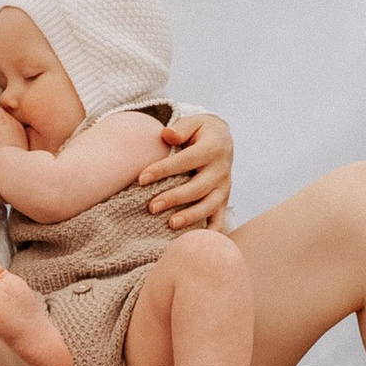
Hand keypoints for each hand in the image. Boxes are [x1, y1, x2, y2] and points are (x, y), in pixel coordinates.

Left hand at [140, 107, 231, 230]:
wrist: (223, 139)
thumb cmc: (200, 132)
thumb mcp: (194, 122)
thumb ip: (180, 128)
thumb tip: (167, 135)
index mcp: (212, 148)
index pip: (186, 160)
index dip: (163, 170)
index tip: (141, 178)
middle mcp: (221, 170)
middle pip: (198, 187)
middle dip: (174, 198)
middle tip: (151, 207)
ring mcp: (224, 187)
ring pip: (209, 206)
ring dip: (190, 217)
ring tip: (170, 224)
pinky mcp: (224, 199)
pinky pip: (220, 219)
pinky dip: (211, 232)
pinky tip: (196, 242)